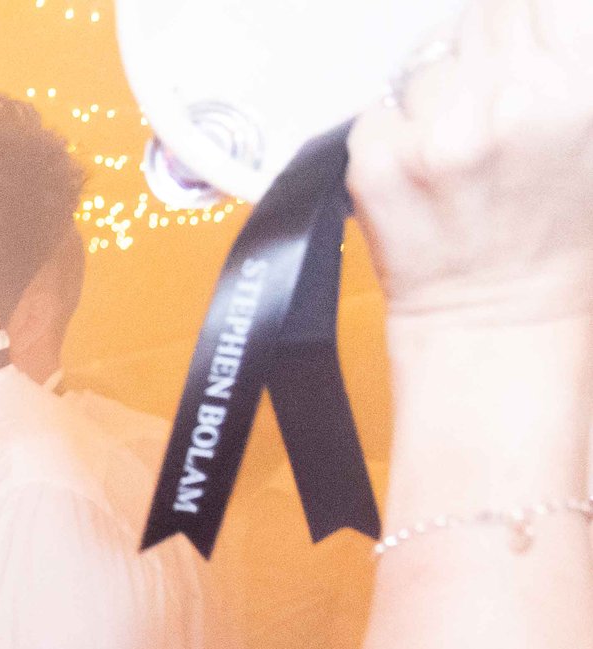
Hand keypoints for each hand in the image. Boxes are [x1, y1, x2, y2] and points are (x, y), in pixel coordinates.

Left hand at [349, 0, 592, 333]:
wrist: (495, 316)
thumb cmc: (549, 235)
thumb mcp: (591, 133)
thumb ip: (565, 63)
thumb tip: (539, 18)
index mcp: (576, 92)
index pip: (538, 0)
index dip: (530, 18)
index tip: (525, 39)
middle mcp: (508, 105)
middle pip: (485, 15)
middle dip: (490, 49)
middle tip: (495, 103)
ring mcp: (437, 133)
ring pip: (431, 58)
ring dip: (442, 89)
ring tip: (463, 143)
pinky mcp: (378, 159)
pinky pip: (382, 106)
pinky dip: (398, 128)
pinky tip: (426, 168)